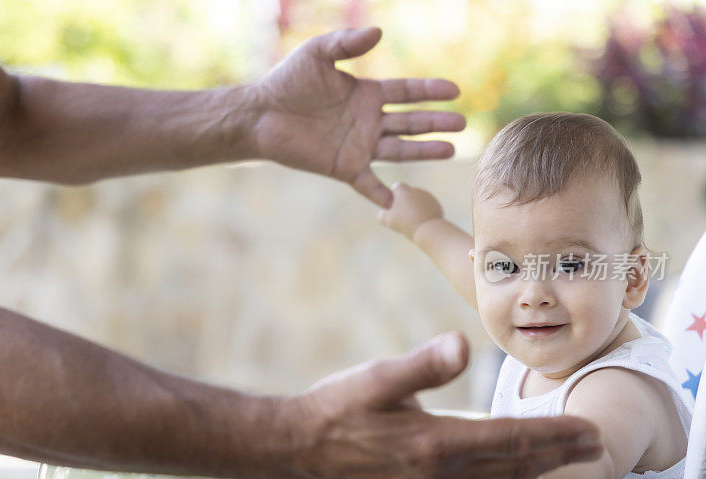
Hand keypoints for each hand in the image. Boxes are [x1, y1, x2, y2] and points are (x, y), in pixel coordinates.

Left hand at [252, 27, 464, 207]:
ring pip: (399, 150)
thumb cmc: (287, 81)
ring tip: (451, 150)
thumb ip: (347, 44)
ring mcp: (359, 146)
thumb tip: (379, 32)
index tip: (454, 91)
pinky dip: (381, 193)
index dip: (430, 91)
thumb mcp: (318, 53)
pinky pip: (368, 183)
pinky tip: (399, 202)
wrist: (261, 114)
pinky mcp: (343, 167)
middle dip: (436, 123)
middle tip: (462, 124)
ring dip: (424, 151)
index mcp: (367, 94)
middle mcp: (368, 121)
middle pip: (411, 123)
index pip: (407, 93)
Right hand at [280, 332, 601, 478]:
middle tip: (594, 445)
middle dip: (557, 454)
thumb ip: (423, 365)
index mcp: (437, 444)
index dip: (555, 435)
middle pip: (515, 466)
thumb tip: (460, 345)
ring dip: (536, 473)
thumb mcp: (378, 377)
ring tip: (563, 463)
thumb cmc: (338, 407)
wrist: (300, 448)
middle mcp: (441, 475)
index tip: (590, 430)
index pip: (512, 440)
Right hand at [378, 182, 443, 239]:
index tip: (395, 206)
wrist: (428, 229)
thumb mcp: (388, 220)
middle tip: (403, 216)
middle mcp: (416, 189)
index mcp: (403, 190)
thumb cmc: (406, 223)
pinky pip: (427, 207)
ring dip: (415, 207)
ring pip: (418, 200)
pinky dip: (425, 212)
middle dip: (406, 202)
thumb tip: (382, 214)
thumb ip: (382, 215)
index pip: (397, 187)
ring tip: (413, 221)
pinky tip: (422, 222)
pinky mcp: (436, 204)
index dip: (395, 196)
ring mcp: (427, 196)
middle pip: (408, 194)